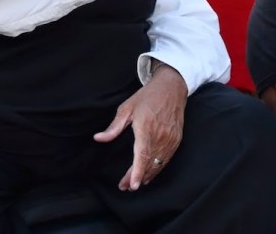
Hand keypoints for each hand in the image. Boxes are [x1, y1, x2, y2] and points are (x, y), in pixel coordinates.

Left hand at [93, 64, 187, 190]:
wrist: (172, 88)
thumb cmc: (148, 96)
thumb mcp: (127, 108)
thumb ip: (114, 127)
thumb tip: (98, 138)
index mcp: (146, 126)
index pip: (142, 154)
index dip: (138, 171)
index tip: (133, 185)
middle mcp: (160, 135)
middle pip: (149, 163)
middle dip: (137, 177)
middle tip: (124, 186)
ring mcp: (170, 138)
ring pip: (158, 163)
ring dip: (147, 175)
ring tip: (133, 183)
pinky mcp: (176, 139)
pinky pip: (166, 159)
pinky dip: (157, 169)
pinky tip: (149, 174)